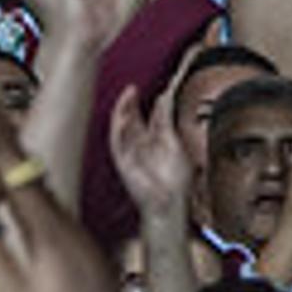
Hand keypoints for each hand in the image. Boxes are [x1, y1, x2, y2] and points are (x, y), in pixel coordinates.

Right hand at [111, 84, 193, 214]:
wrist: (169, 202)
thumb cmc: (175, 181)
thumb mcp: (174, 143)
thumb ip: (165, 122)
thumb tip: (164, 99)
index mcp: (155, 143)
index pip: (151, 120)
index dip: (153, 106)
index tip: (159, 92)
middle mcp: (141, 146)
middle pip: (133, 120)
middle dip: (131, 104)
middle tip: (132, 89)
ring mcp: (131, 153)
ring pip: (122, 128)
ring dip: (122, 112)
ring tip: (126, 96)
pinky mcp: (122, 161)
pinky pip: (116, 142)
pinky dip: (118, 129)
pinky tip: (122, 117)